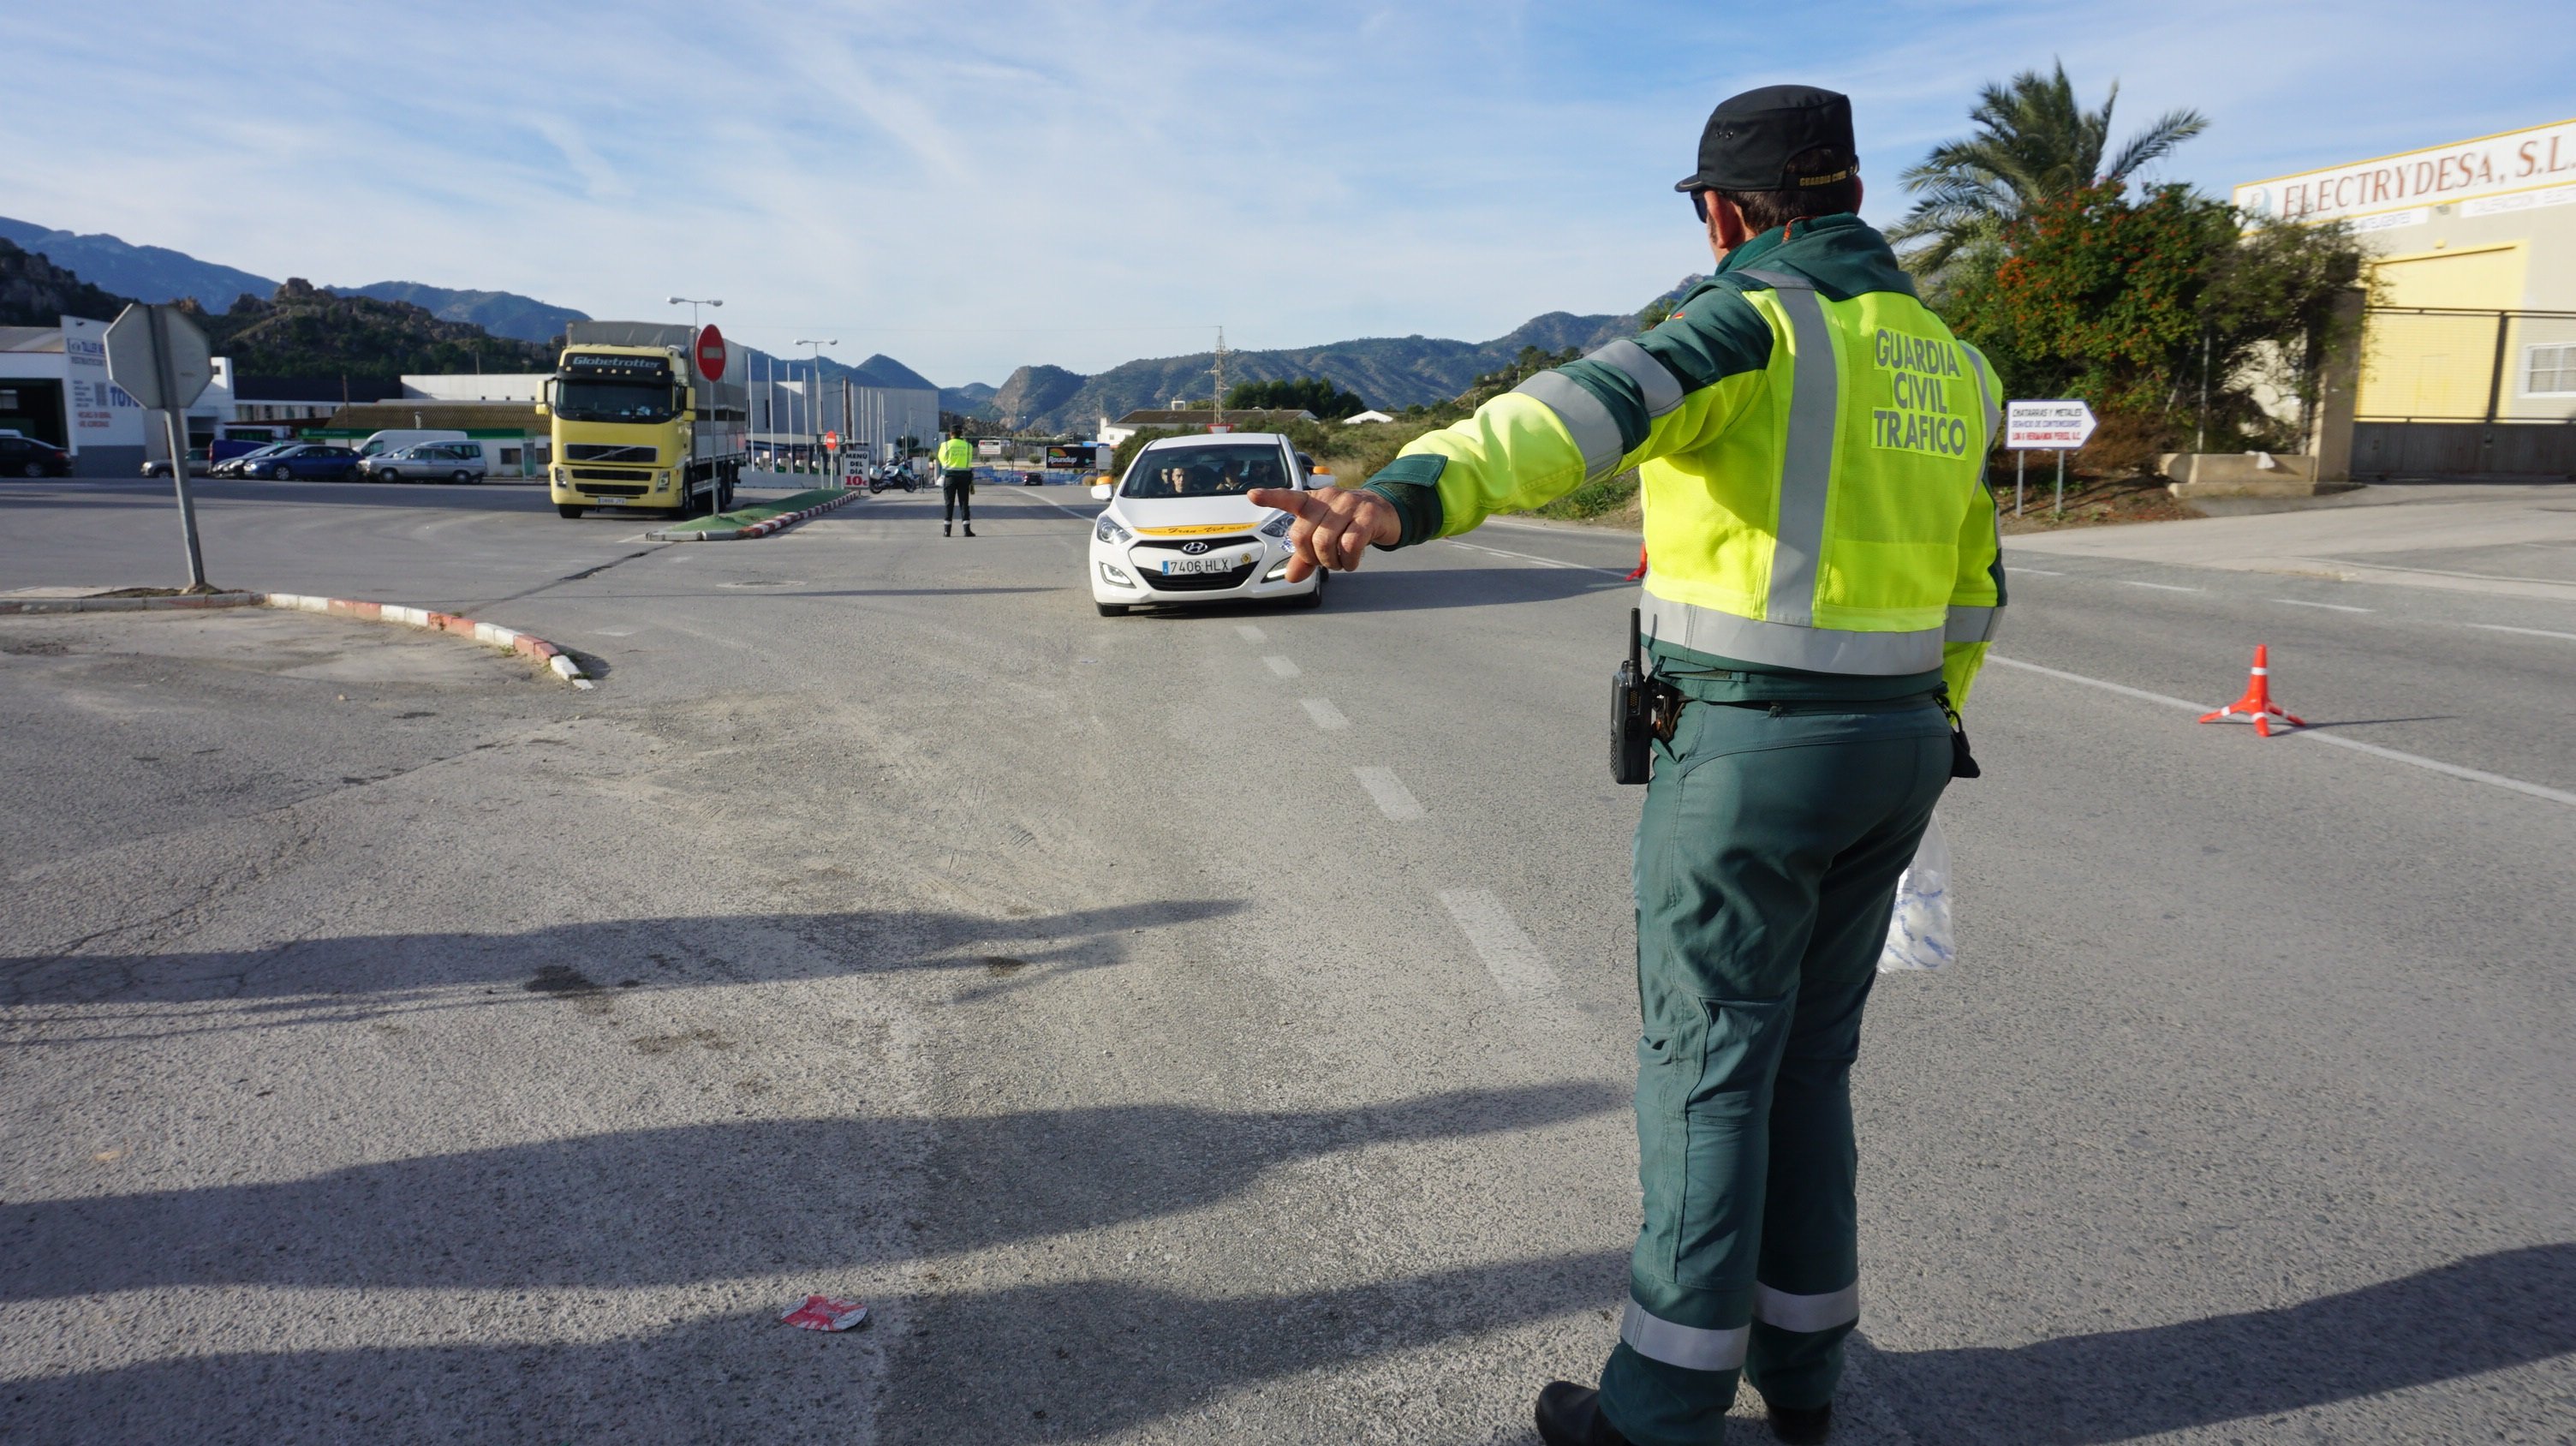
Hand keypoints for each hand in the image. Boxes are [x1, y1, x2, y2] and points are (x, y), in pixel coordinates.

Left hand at [1247, 486, 1398, 581]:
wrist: (1384, 512)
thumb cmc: (1347, 525)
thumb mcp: (1324, 537)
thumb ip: (1305, 556)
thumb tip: (1291, 577)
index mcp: (1313, 501)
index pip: (1289, 497)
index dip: (1271, 497)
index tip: (1252, 495)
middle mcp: (1329, 498)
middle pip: (1306, 536)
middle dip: (1313, 558)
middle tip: (1325, 562)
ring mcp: (1349, 504)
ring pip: (1327, 541)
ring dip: (1331, 562)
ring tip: (1339, 562)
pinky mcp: (1368, 515)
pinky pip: (1350, 545)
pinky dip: (1348, 561)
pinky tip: (1351, 562)